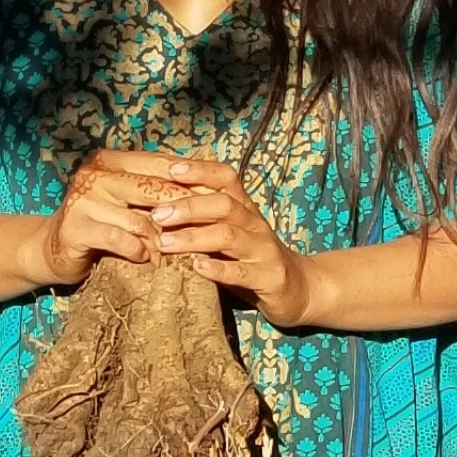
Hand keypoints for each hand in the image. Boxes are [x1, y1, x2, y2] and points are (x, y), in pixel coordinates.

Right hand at [23, 148, 194, 286]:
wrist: (53, 248)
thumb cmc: (102, 222)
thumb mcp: (129, 199)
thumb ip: (157, 187)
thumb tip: (210, 182)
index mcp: (111, 159)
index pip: (162, 165)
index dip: (194, 180)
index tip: (222, 197)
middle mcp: (96, 173)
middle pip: (154, 189)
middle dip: (185, 210)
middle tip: (210, 228)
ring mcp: (83, 199)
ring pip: (139, 218)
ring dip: (163, 239)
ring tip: (178, 250)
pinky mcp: (75, 228)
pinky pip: (119, 239)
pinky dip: (138, 251)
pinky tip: (147, 259)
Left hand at [152, 156, 310, 325]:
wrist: (298, 287)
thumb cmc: (251, 258)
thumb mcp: (230, 233)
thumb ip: (204, 219)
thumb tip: (159, 203)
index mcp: (244, 209)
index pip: (226, 178)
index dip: (201, 170)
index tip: (171, 169)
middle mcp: (255, 224)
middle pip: (224, 205)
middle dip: (189, 207)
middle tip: (158, 215)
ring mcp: (264, 250)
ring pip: (229, 236)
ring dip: (194, 237)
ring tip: (165, 243)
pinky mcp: (270, 277)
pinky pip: (242, 272)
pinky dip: (218, 269)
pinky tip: (197, 268)